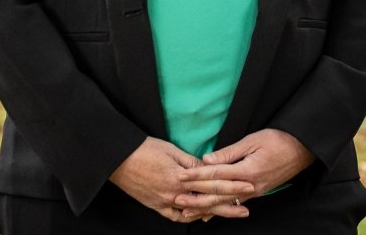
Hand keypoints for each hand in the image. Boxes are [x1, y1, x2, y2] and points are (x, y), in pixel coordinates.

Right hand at [110, 136, 249, 223]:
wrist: (118, 159)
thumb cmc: (143, 149)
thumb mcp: (170, 149)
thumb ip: (190, 161)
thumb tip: (208, 167)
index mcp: (181, 177)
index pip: (212, 183)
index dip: (232, 184)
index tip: (247, 184)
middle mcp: (175, 193)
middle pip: (208, 200)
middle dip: (230, 202)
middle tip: (247, 203)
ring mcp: (166, 202)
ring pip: (195, 211)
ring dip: (214, 212)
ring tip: (231, 211)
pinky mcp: (156, 206)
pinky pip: (177, 216)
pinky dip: (191, 216)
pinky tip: (201, 216)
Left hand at [174, 129, 314, 219]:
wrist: (301, 150)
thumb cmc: (277, 140)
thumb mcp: (252, 141)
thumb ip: (229, 153)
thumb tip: (207, 160)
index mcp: (247, 171)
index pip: (216, 174)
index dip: (197, 175)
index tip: (181, 176)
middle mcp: (250, 186)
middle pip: (218, 193)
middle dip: (196, 197)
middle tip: (177, 199)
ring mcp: (254, 192)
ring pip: (225, 203)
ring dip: (205, 207)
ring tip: (188, 211)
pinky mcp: (257, 193)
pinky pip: (235, 204)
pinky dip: (221, 209)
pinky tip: (210, 214)